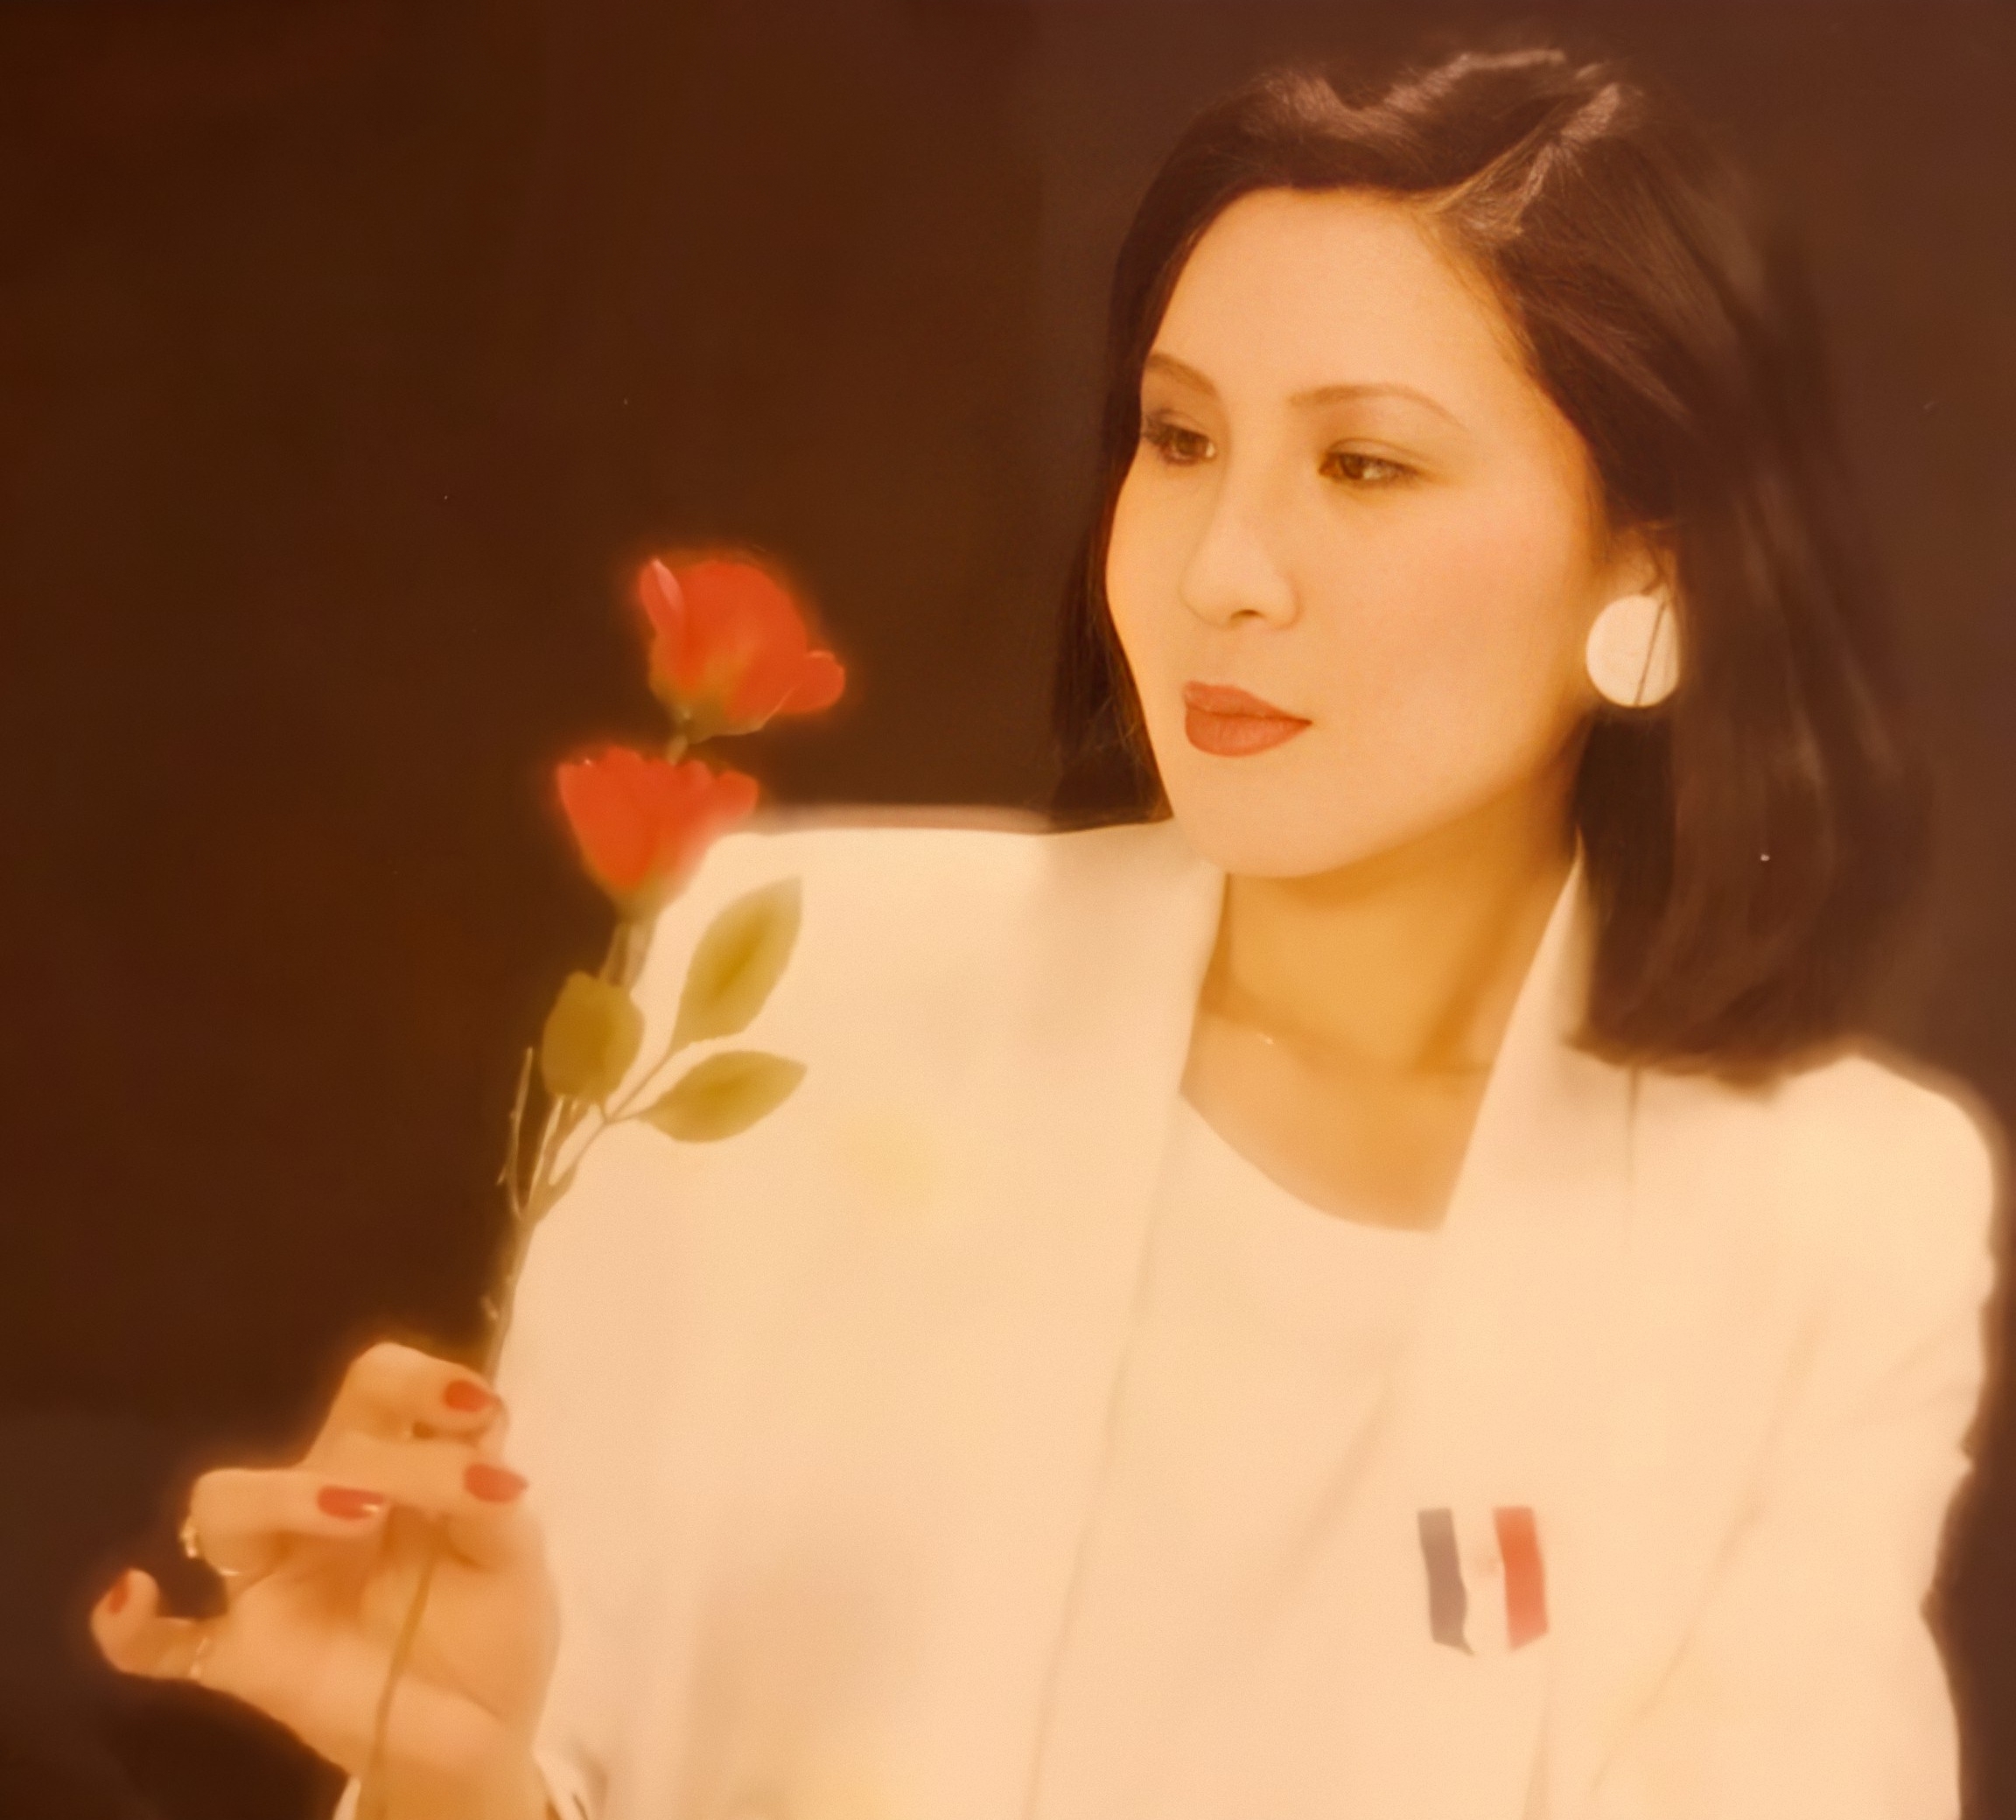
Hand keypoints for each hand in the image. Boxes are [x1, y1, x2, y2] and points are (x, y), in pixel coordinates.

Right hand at [92, 1341, 559, 1818]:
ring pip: (226, 1506)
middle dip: (374, 1446)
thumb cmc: (495, 1625)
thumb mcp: (514, 1556)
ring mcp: (276, 1578)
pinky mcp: (245, 1655)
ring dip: (286, 1495)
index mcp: (394, 1465)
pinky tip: (136, 1596)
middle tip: (447, 1489)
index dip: (418, 1379)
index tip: (476, 1405)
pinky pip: (162, 1641)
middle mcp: (324, 1506)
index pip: (376, 1388)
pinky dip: (132, 1623)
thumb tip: (479, 1448)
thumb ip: (488, 1499)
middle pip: (311, 1438)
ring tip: (363, 1513)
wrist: (478, 1737)